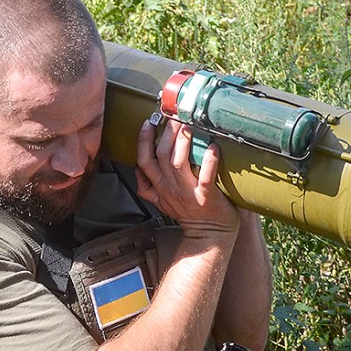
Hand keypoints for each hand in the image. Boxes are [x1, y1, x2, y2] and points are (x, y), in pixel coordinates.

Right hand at [136, 119, 239, 237]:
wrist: (208, 235)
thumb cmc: (189, 215)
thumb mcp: (160, 202)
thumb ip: (146, 186)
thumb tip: (136, 168)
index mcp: (159, 187)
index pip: (143, 160)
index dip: (143, 140)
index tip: (149, 122)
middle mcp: (170, 188)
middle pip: (161, 155)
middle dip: (166, 132)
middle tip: (174, 115)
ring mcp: (188, 193)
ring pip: (178, 163)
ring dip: (183, 142)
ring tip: (189, 125)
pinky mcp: (206, 197)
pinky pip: (205, 178)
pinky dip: (209, 162)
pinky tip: (213, 148)